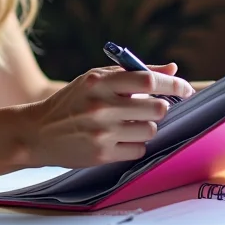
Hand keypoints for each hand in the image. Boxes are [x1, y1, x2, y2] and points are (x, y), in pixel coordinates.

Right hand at [20, 64, 194, 167]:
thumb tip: (172, 69)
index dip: (174, 85)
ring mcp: (102, 133)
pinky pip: (138, 149)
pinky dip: (135, 143)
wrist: (37, 132)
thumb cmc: (71, 101)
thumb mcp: (95, 79)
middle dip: (159, 108)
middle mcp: (101, 107)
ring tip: (129, 123)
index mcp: (99, 82)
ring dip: (146, 126)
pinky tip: (118, 138)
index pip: (148, 81)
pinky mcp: (101, 155)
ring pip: (150, 130)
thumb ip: (133, 72)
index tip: (186, 89)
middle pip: (156, 108)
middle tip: (149, 108)